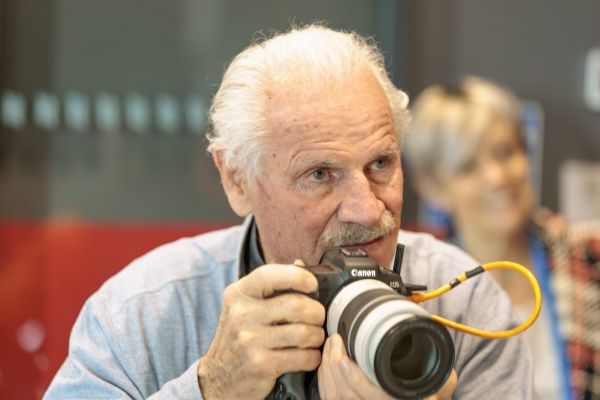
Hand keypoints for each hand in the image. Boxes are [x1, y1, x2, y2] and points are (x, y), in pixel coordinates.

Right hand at [197, 263, 325, 399]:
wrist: (217, 378)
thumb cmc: (238, 337)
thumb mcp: (245, 306)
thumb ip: (271, 286)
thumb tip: (300, 264)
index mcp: (238, 293)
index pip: (270, 274)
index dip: (298, 277)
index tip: (312, 285)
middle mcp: (241, 314)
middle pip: (296, 305)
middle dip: (316, 312)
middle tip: (318, 317)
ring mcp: (249, 340)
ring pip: (304, 332)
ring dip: (317, 336)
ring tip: (314, 337)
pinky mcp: (260, 365)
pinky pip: (303, 357)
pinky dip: (313, 357)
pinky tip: (308, 355)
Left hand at [318, 334, 456, 399]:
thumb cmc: (427, 395)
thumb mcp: (441, 386)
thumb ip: (442, 376)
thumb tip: (436, 356)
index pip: (373, 397)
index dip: (355, 379)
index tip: (345, 358)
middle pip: (344, 397)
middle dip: (333, 365)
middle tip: (335, 340)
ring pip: (333, 397)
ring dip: (326, 369)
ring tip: (331, 345)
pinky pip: (329, 398)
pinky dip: (324, 378)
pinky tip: (327, 361)